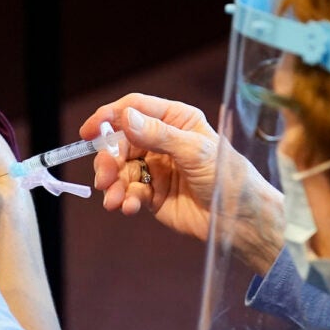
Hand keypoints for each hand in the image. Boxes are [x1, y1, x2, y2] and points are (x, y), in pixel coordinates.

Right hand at [78, 94, 221, 241]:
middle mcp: (162, 141)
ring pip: (120, 170)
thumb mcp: (194, 151)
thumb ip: (158, 135)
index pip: (135, 109)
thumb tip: (125, 118)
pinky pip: (129, 192)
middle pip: (121, 143)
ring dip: (113, 184)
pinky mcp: (153, 194)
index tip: (90, 131)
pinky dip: (124, 200)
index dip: (110, 117)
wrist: (239, 221)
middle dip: (108, 160)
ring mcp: (156, 168)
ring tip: (114, 200)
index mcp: (176, 120)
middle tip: (102, 178)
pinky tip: (129, 208)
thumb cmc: (228, 177)